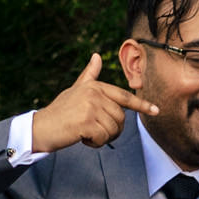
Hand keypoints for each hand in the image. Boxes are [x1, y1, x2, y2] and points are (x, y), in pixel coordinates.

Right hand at [32, 52, 158, 152]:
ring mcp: (91, 106)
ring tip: (86, 133)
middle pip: (121, 119)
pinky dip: (95, 143)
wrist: (42, 127)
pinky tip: (82, 138)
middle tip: (94, 131)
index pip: (124, 96)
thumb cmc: (61, 111)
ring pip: (114, 130)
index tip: (157, 110)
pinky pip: (104, 138)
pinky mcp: (87, 121)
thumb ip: (89, 76)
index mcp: (95, 86)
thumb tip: (97, 56)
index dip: (141, 105)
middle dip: (112, 131)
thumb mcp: (76, 90)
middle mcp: (94, 93)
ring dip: (102, 138)